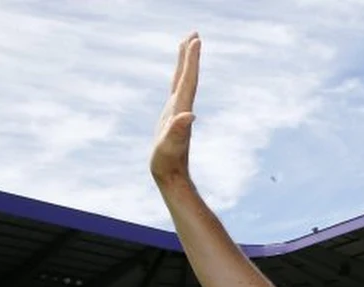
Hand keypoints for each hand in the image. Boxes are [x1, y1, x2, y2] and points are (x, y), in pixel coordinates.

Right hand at [151, 33, 200, 185]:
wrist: (171, 176)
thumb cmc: (167, 162)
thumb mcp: (170, 146)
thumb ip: (178, 131)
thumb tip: (190, 116)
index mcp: (181, 110)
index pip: (188, 80)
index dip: (191, 61)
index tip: (196, 40)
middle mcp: (182, 108)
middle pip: (187, 76)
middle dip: (190, 55)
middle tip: (194, 34)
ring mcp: (178, 112)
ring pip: (182, 82)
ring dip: (186, 64)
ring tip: (187, 46)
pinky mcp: (173, 117)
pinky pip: (176, 91)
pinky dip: (178, 78)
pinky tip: (179, 76)